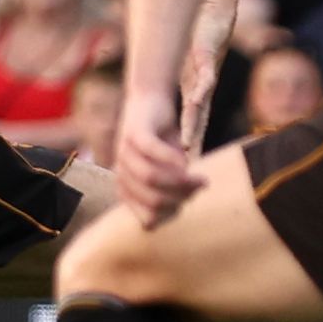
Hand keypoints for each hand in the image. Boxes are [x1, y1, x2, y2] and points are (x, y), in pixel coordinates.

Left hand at [109, 95, 198, 225]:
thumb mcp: (172, 171)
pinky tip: (186, 157)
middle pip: (153, 201)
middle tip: (200, 186)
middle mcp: (122, 175)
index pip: (148, 220)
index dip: (173, 214)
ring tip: (200, 177)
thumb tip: (187, 198)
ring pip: (152, 178)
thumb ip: (177, 188)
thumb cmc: (164, 141)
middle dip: (181, 198)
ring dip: (181, 180)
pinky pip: (153, 152)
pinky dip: (173, 158)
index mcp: (128, 190)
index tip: (189, 201)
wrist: (152, 101)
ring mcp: (125, 154)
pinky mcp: (134, 133)